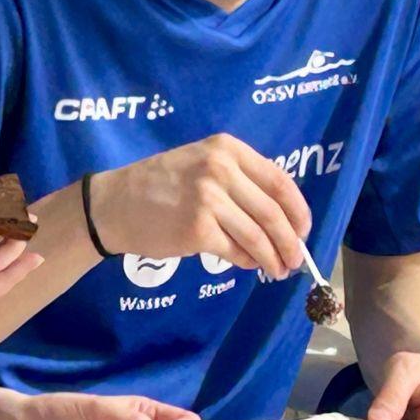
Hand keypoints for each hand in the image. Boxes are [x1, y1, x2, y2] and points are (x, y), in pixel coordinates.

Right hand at [90, 134, 312, 279]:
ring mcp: (208, 200)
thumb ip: (239, 179)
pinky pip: (235, 251)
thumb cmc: (161, 185)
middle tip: (296, 260)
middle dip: (290, 242)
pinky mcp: (197, 230)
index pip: (279, 180)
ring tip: (278, 270)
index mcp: (227, 149)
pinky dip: (247, 262)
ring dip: (273, 258)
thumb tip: (282, 217)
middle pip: (272, 213)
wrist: (114, 204)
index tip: (304, 230)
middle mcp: (220, 170)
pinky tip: (248, 265)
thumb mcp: (201, 162)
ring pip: (257, 236)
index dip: (298, 210)